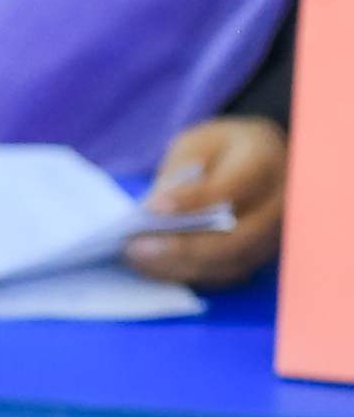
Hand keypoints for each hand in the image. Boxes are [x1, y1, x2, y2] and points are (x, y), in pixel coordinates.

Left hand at [129, 115, 289, 286]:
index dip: (193, 200)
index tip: (153, 208)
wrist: (257, 158)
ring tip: (139, 259)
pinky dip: (191, 273)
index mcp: (265, 163)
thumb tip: (155, 209)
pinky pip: (228, 272)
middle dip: (184, 246)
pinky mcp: (261, 253)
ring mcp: (274, 233)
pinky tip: (156, 267)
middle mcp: (279, 204)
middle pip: (238, 236)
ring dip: (183, 264)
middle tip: (137, 246)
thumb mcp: (197, 144)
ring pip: (232, 260)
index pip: (233, 187)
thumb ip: (180, 171)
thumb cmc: (220, 149)